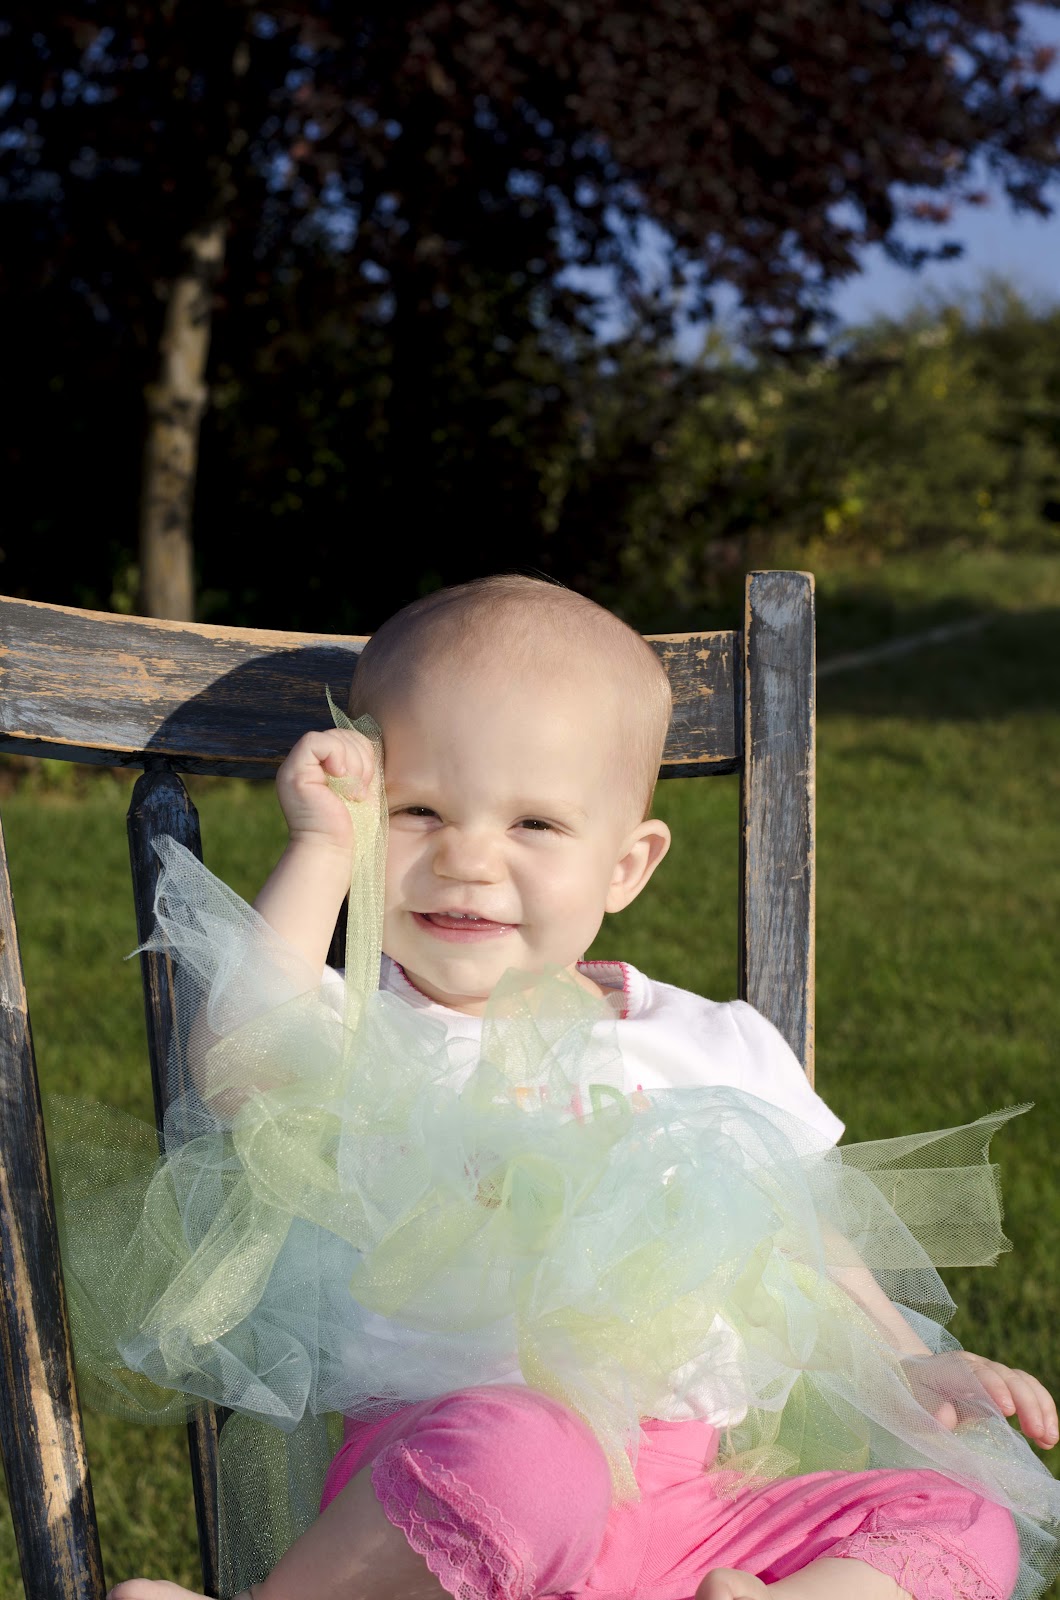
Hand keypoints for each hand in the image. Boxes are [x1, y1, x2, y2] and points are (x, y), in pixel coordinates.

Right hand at [275, 727, 376, 850]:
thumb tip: (369, 741)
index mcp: (320, 767)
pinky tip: (340, 779)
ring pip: (332, 736)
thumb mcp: (360, 786)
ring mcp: (295, 766)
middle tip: (359, 791)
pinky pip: (315, 742)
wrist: (333, 850)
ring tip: (352, 792)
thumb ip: (359, 763)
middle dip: (361, 759)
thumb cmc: (351, 827)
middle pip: (341, 734)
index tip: (364, 784)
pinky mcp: (293, 772)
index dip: (363, 754)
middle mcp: (305, 764)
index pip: (346, 738)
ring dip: (353, 763)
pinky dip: (336, 756)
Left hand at [903, 1350, 1057, 1446]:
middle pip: (1005, 1375)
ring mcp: (991, 1372)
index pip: (974, 1372)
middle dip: (1025, 1403)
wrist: (916, 1377)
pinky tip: (1049, 1437)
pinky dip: (1042, 1410)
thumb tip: (947, 1419)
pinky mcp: (1003, 1384)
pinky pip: (1028, 1390)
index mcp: (949, 1367)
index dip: (993, 1388)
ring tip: (1049, 1439)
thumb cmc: (911, 1393)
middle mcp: (974, 1364)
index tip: (1008, 1412)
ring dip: (1040, 1408)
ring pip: (1022, 1381)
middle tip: (1038, 1433)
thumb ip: (926, 1408)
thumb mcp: (907, 1401)